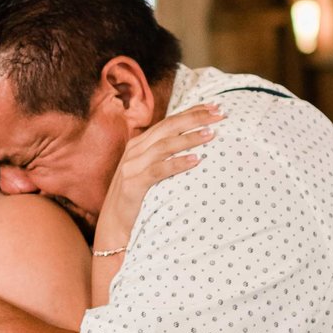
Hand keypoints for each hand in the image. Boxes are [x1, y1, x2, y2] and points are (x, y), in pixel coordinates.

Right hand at [94, 104, 220, 251]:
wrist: (112, 226)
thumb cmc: (135, 199)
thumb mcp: (147, 172)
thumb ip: (163, 157)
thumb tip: (194, 147)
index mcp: (139, 144)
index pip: (169, 121)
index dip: (191, 112)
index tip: (214, 106)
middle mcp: (135, 150)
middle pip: (168, 127)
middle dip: (195, 118)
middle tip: (220, 113)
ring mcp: (131, 166)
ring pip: (164, 145)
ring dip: (189, 138)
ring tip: (210, 134)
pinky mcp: (132, 185)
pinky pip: (158, 170)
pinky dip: (178, 164)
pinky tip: (196, 160)